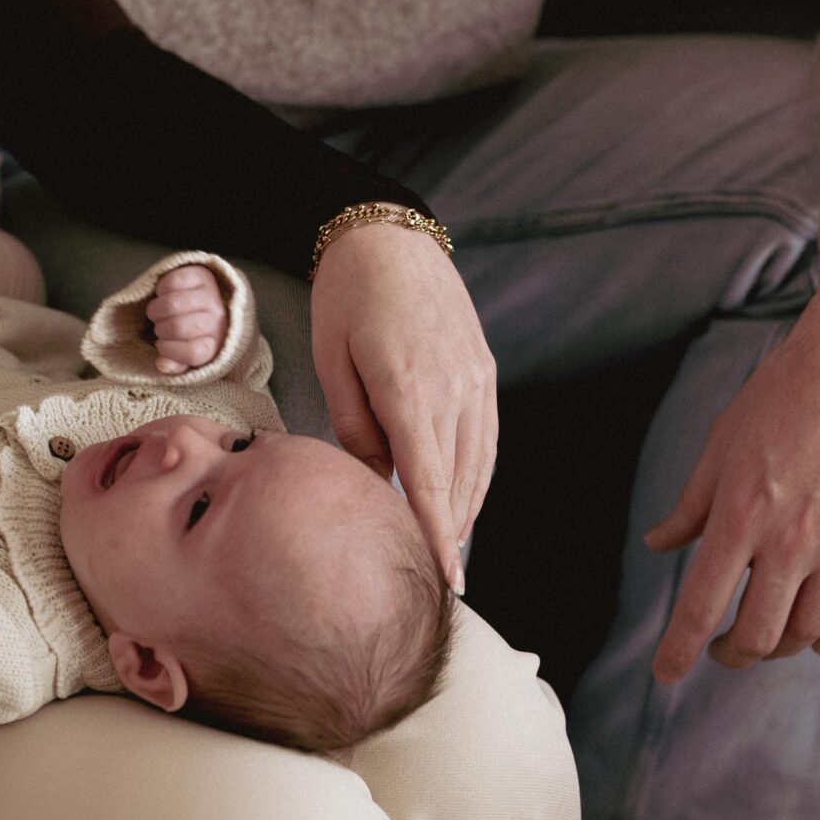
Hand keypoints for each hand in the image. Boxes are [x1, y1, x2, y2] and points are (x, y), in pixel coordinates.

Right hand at [148, 264, 228, 375]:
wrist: (213, 303)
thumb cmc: (195, 334)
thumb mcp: (188, 357)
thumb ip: (176, 365)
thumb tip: (162, 364)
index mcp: (218, 342)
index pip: (194, 352)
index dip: (169, 351)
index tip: (161, 346)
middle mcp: (219, 318)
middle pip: (178, 327)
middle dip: (160, 329)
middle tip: (159, 327)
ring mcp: (212, 294)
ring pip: (173, 304)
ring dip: (156, 310)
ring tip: (157, 313)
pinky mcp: (203, 274)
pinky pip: (173, 281)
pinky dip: (161, 289)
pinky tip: (163, 295)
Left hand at [310, 218, 496, 591]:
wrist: (391, 237)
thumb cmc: (347, 295)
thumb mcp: (332, 361)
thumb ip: (354, 428)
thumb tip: (373, 484)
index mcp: (409, 388)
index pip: (429, 482)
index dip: (438, 536)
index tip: (448, 582)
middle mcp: (454, 388)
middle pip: (458, 482)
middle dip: (449, 535)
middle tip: (434, 583)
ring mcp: (476, 380)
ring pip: (478, 465)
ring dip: (465, 511)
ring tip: (448, 553)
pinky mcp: (484, 372)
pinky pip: (486, 439)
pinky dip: (476, 477)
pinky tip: (460, 501)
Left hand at [648, 252, 819, 682]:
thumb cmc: (783, 393)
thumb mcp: (721, 444)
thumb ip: (691, 505)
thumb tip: (660, 544)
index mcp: (740, 516)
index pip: (702, 604)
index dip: (679, 649)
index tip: (666, 675)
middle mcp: (791, 540)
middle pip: (758, 634)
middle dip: (731, 654)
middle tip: (718, 650)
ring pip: (809, 629)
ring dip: (780, 646)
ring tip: (762, 640)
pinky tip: (818, 638)